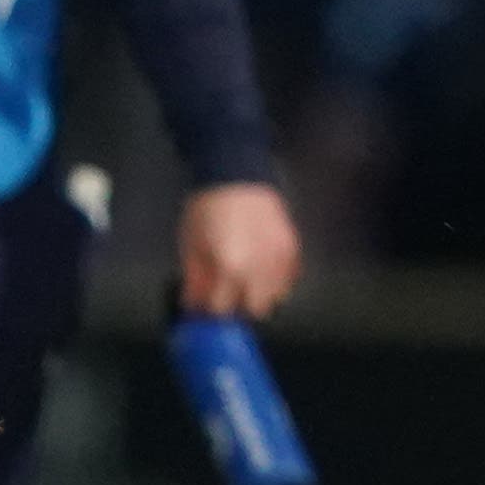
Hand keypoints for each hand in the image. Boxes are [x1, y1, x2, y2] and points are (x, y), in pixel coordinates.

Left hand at [178, 182, 301, 318]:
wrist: (236, 174)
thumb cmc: (207, 208)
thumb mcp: (191, 244)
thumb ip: (195, 279)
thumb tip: (194, 304)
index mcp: (230, 268)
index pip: (222, 309)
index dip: (210, 310)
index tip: (204, 306)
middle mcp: (260, 268)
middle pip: (254, 310)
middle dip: (237, 307)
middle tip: (224, 296)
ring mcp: (281, 259)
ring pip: (276, 298)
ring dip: (258, 296)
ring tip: (244, 283)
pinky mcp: (293, 249)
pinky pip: (289, 279)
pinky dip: (275, 282)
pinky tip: (260, 272)